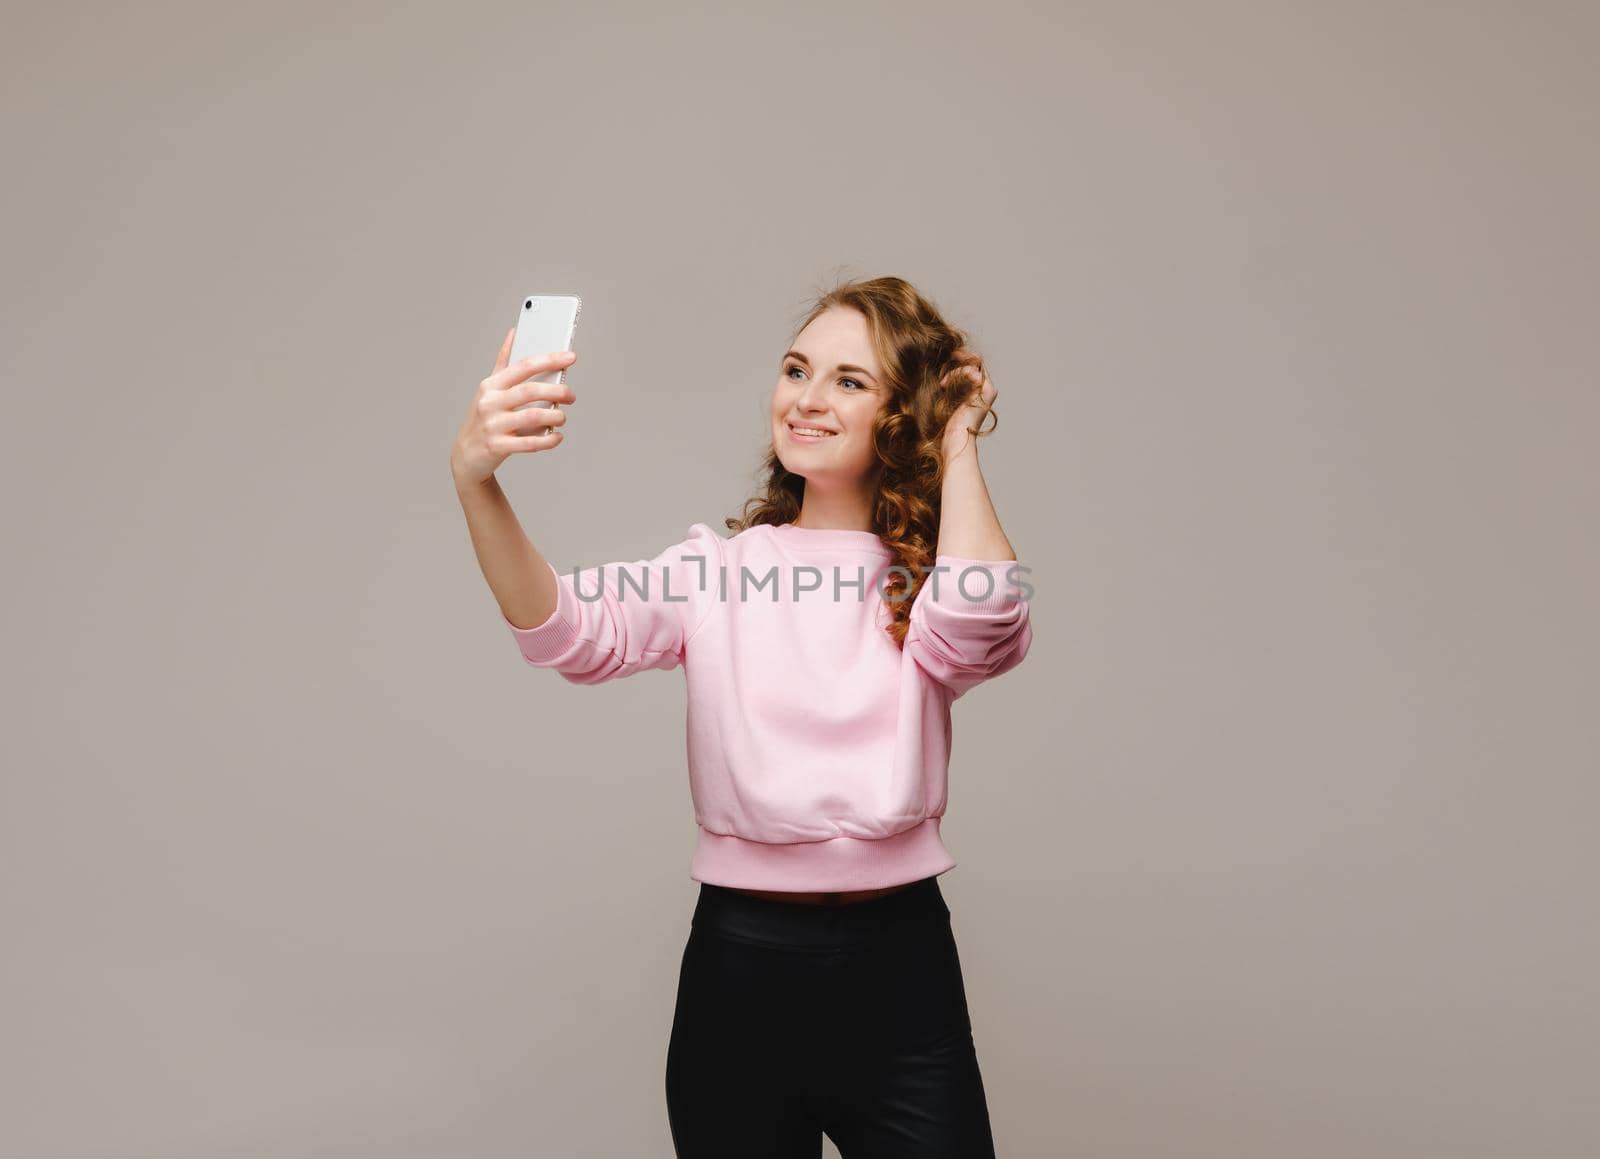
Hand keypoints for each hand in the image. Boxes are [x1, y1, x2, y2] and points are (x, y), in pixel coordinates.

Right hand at [451, 326, 577, 486]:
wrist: (465, 454)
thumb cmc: (483, 418)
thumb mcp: (489, 388)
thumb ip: (503, 361)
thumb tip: (515, 332)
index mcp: (491, 385)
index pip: (523, 366)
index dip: (549, 360)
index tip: (570, 357)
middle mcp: (490, 402)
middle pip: (530, 391)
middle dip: (557, 391)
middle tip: (571, 395)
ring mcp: (492, 425)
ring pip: (532, 417)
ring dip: (554, 416)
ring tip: (562, 417)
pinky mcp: (497, 446)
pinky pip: (529, 443)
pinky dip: (548, 440)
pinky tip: (557, 437)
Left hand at [941, 350, 996, 460]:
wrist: (954, 439)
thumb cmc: (946, 425)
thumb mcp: (945, 400)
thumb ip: (947, 385)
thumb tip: (934, 373)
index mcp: (979, 392)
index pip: (974, 366)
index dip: (961, 359)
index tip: (946, 358)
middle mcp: (987, 389)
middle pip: (977, 361)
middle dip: (961, 356)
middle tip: (947, 356)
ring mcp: (988, 389)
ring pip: (974, 364)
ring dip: (955, 368)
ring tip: (942, 381)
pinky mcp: (986, 391)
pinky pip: (970, 371)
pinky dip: (955, 374)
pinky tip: (944, 385)